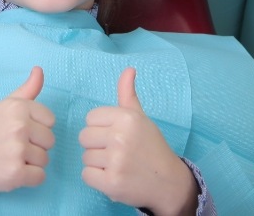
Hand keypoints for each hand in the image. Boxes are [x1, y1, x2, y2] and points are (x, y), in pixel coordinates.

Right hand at [0, 66, 54, 200]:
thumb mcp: (2, 105)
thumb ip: (26, 90)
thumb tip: (39, 69)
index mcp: (17, 107)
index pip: (50, 120)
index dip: (38, 127)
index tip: (22, 130)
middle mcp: (19, 127)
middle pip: (50, 140)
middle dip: (36, 145)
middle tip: (15, 146)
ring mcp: (18, 151)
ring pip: (45, 159)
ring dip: (32, 162)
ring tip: (12, 158)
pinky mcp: (16, 174)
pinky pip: (40, 177)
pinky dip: (29, 178)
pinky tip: (13, 171)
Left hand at [79, 68, 197, 214]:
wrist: (169, 182)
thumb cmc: (150, 146)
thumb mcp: (139, 117)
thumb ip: (128, 93)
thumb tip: (129, 68)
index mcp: (126, 117)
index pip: (90, 118)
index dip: (100, 128)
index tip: (115, 135)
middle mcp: (120, 137)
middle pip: (84, 137)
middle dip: (96, 145)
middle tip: (115, 152)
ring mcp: (116, 161)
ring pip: (85, 157)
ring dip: (97, 164)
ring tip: (117, 165)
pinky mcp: (112, 183)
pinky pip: (86, 175)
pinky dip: (96, 179)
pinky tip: (113, 177)